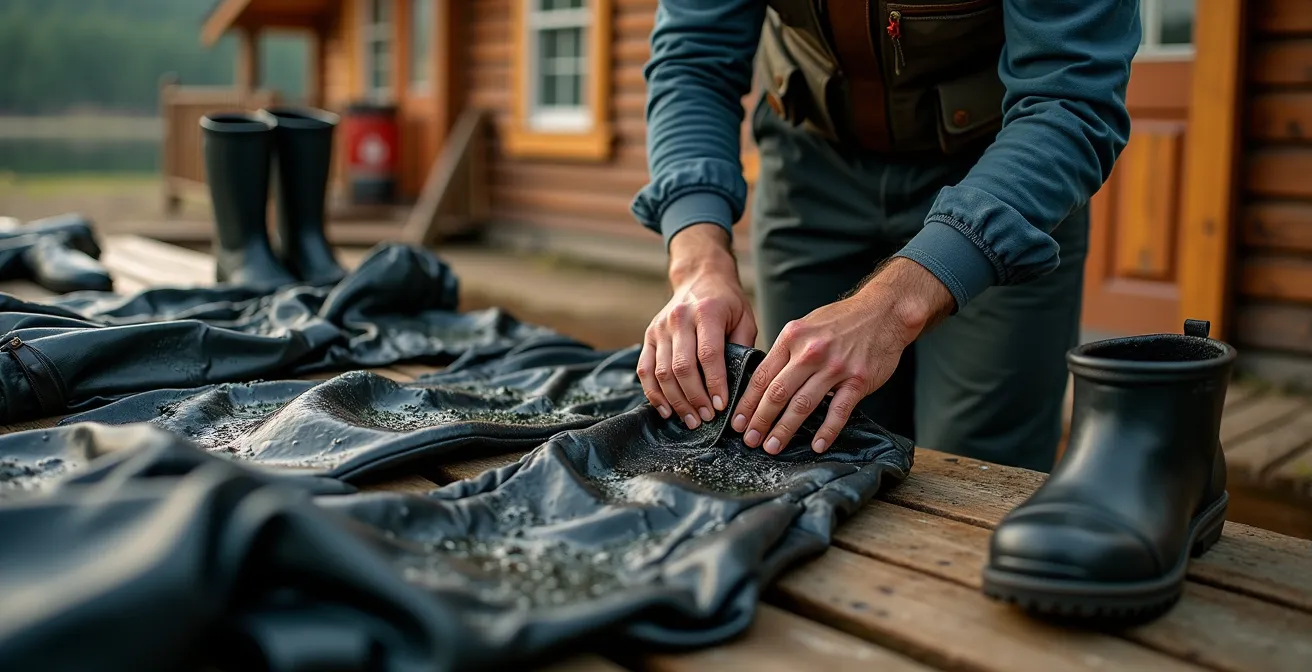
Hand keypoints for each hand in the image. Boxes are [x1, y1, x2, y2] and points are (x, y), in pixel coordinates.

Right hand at [638, 224, 756, 428]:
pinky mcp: (649, 336)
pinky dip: (654, 393)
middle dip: (694, 398)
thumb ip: (743, 348)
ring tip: (690, 420)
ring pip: (662, 372)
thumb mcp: (744, 318)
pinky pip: (645, 370)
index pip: (709, 354)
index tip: (721, 406)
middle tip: (705, 418)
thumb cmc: (727, 302)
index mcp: (707, 312)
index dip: (715, 383)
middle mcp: (680, 318)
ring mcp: (660, 327)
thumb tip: (743, 386)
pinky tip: (666, 410)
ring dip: (675, 401)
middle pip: (682, 367)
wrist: (699, 277)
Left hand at [731, 258, 954, 453]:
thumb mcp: (806, 326)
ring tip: (772, 446)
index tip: (737, 421)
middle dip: (760, 420)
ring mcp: (835, 367)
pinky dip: (826, 431)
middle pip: (777, 393)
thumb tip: (765, 380)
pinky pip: (838, 411)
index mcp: (792, 338)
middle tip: (750, 440)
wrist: (884, 311)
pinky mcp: (858, 380)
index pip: (762, 376)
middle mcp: (810, 352)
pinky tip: (816, 445)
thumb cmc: (842, 320)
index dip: (747, 402)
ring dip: (785, 429)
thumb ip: (786, 351)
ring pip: (803, 405)